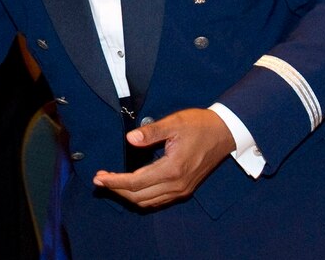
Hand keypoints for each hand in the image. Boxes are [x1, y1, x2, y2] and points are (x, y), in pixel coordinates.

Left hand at [93, 108, 234, 208]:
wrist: (225, 132)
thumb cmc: (200, 125)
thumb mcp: (174, 123)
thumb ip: (151, 132)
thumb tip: (130, 139)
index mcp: (172, 169)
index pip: (136, 182)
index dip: (115, 181)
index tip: (99, 178)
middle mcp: (177, 184)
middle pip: (139, 196)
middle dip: (117, 189)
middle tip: (100, 180)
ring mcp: (182, 189)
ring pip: (148, 201)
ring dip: (128, 195)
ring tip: (112, 183)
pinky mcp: (185, 189)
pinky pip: (158, 200)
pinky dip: (141, 197)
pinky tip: (132, 187)